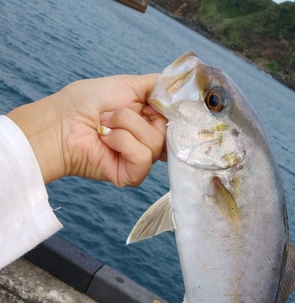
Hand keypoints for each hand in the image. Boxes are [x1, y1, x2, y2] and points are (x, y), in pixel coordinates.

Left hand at [7, 75, 166, 186]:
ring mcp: (140, 160)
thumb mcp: (128, 84)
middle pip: (170, 133)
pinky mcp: (132, 175)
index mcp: (149, 122)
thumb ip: (158, 85)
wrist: (61, 122)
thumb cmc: (85, 103)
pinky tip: (106, 140)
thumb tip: (181, 84)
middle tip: (114, 114)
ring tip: (104, 126)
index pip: (176, 123)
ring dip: (125, 127)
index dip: (172, 114)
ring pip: (155, 143)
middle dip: (139, 116)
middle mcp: (147, 143)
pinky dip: (123, 143)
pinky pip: (144, 158)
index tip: (156, 104)